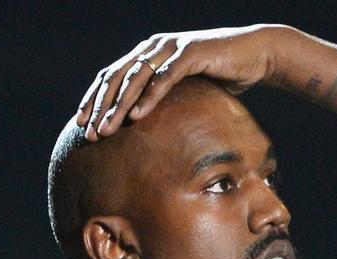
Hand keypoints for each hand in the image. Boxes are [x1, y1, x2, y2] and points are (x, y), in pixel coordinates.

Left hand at [76, 24, 288, 140]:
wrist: (256, 55)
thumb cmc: (223, 75)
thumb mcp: (188, 88)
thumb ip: (167, 97)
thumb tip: (149, 123)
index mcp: (149, 53)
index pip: (112, 75)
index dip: (94, 99)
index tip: (81, 123)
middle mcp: (154, 46)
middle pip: (116, 77)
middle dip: (99, 107)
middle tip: (87, 133)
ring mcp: (171, 48)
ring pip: (135, 78)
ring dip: (118, 106)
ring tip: (106, 130)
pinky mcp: (190, 54)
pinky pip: (164, 78)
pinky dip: (149, 98)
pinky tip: (136, 117)